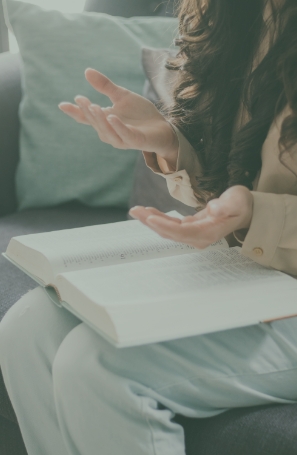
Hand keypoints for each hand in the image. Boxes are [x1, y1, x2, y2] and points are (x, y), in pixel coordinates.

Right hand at [59, 68, 177, 164]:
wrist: (163, 128)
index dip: (75, 112)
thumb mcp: (122, 96)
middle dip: (87, 112)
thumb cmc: (141, 115)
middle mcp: (110, 132)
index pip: (86, 118)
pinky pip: (125, 135)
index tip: (62, 104)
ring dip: (100, 120)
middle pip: (95, 123)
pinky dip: (118, 127)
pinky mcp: (136, 141)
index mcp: (105, 121)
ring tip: (94, 106)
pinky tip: (112, 117)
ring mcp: (123, 139)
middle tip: (81, 99)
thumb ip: (105, 86)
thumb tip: (87, 71)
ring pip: (107, 132)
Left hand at [129, 186, 252, 248]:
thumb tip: (213, 209)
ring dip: (151, 221)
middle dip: (151, 222)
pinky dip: (158, 219)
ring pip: (167, 230)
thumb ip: (226, 206)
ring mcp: (193, 234)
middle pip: (170, 233)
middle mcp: (198, 237)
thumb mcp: (237, 201)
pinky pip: (170, 226)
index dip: (165, 226)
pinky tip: (148, 212)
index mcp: (208, 233)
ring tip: (136, 210)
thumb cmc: (241, 204)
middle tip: (135, 210)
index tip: (150, 218)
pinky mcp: (189, 228)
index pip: (182, 232)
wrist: (245, 210)